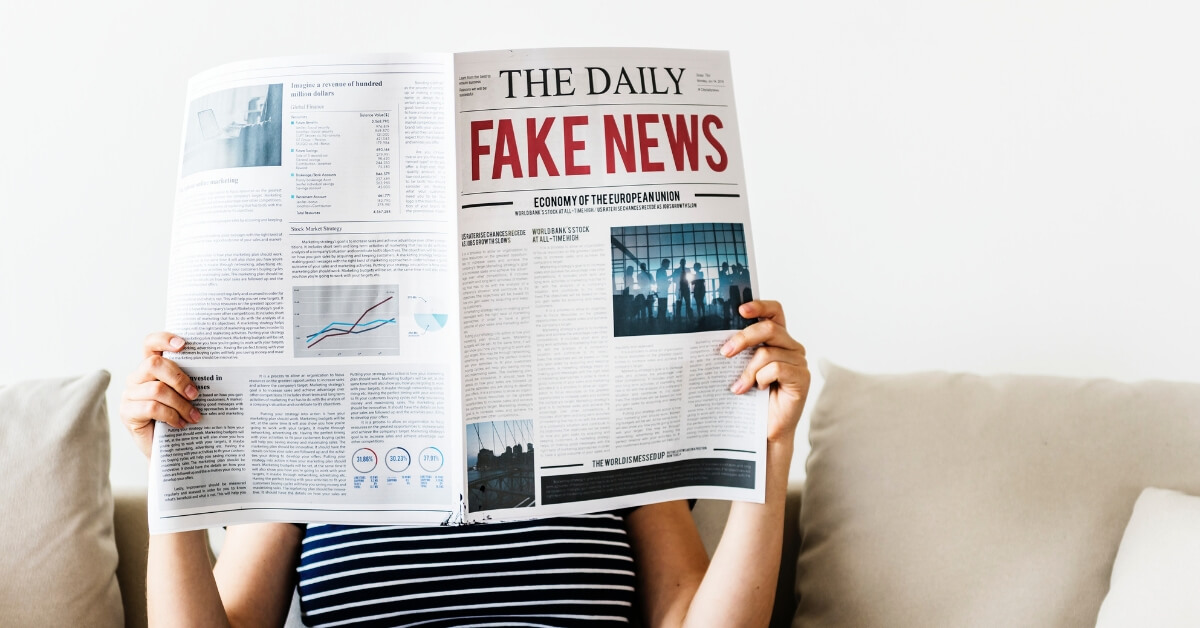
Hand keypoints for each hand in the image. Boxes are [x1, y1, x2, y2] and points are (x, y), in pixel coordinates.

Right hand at [119, 332, 201, 458]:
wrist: (168, 449)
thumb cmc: (179, 417)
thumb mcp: (185, 396)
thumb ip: (189, 381)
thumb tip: (215, 370)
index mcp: (152, 367)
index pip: (151, 344)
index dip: (164, 339)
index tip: (183, 344)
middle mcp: (137, 377)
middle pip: (154, 364)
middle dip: (179, 378)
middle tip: (196, 394)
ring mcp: (129, 394)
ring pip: (157, 389)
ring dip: (180, 404)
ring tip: (194, 416)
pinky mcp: (127, 412)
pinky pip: (152, 408)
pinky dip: (171, 416)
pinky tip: (180, 424)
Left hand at [720, 300, 810, 443]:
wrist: (765, 429)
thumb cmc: (753, 397)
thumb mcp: (743, 368)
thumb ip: (740, 350)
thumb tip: (718, 339)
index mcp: (778, 338)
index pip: (774, 311)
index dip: (760, 305)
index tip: (740, 310)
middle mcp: (791, 346)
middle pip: (768, 328)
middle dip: (743, 338)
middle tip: (724, 352)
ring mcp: (799, 361)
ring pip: (768, 352)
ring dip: (748, 371)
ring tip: (738, 387)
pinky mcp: (802, 378)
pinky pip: (777, 368)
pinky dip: (761, 379)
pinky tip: (757, 390)